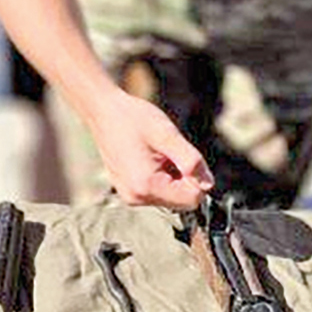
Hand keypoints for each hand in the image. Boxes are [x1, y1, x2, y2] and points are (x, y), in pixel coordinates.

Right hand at [89, 90, 214, 207]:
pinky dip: (161, 175)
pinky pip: (157, 191)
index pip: (192, 199)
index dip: (196, 177)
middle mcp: (136, 198)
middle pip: (181, 200)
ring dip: (172, 175)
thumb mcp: (167, 135)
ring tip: (156, 152)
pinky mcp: (129, 191)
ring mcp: (130, 196)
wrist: (103, 111)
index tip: (182, 155)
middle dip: (183, 176)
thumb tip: (208, 184)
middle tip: (167, 152)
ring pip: (170, 195)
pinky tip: (149, 156)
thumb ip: (191, 160)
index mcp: (146, 186)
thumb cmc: (132, 119)